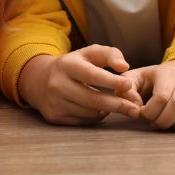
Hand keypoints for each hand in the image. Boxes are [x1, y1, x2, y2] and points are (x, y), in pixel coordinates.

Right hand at [18, 45, 141, 125]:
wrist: (39, 80)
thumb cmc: (73, 65)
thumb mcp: (88, 53)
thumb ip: (109, 54)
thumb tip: (124, 67)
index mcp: (66, 65)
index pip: (92, 75)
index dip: (112, 81)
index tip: (129, 85)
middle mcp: (57, 84)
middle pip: (93, 99)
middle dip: (117, 105)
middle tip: (135, 109)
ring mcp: (55, 102)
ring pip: (90, 112)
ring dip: (106, 110)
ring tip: (113, 104)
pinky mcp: (55, 117)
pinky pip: (84, 121)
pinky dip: (95, 116)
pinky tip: (97, 108)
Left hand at [123, 60, 174, 130]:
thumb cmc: (151, 81)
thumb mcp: (135, 79)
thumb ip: (126, 89)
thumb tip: (134, 107)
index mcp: (168, 73)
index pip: (162, 96)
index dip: (151, 111)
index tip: (144, 114)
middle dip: (164, 120)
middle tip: (155, 123)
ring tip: (169, 125)